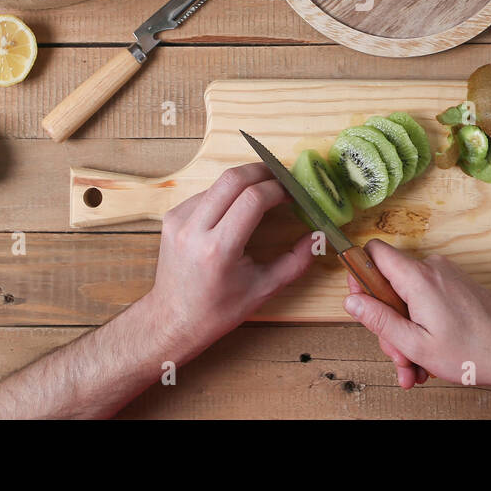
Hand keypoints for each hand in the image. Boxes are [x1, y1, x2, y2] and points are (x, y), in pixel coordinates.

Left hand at [142, 163, 312, 361]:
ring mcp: (178, 220)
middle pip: (233, 178)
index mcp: (219, 249)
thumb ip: (296, 262)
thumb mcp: (263, 290)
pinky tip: (237, 209)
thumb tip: (318, 236)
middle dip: (263, 171)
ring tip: (264, 193)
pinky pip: (205, 193)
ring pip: (218, 183)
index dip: (278, 189)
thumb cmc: (219, 310)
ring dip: (245, 182)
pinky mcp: (171, 217)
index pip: (252, 198)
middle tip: (282, 179)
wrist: (173, 320)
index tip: (293, 193)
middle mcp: (194, 229)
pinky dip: (226, 194)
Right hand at [343, 240, 490, 393]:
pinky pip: (427, 302)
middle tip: (399, 358)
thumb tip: (351, 301)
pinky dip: (424, 328)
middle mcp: (433, 269)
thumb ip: (379, 320)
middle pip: (390, 285)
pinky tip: (430, 358)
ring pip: (409, 300)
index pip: (374, 252)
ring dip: (407, 335)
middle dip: (388, 324)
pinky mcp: (457, 287)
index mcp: (418, 278)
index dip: (359, 274)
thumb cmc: (474, 352)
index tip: (361, 303)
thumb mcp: (416, 344)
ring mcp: (447, 277)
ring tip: (418, 368)